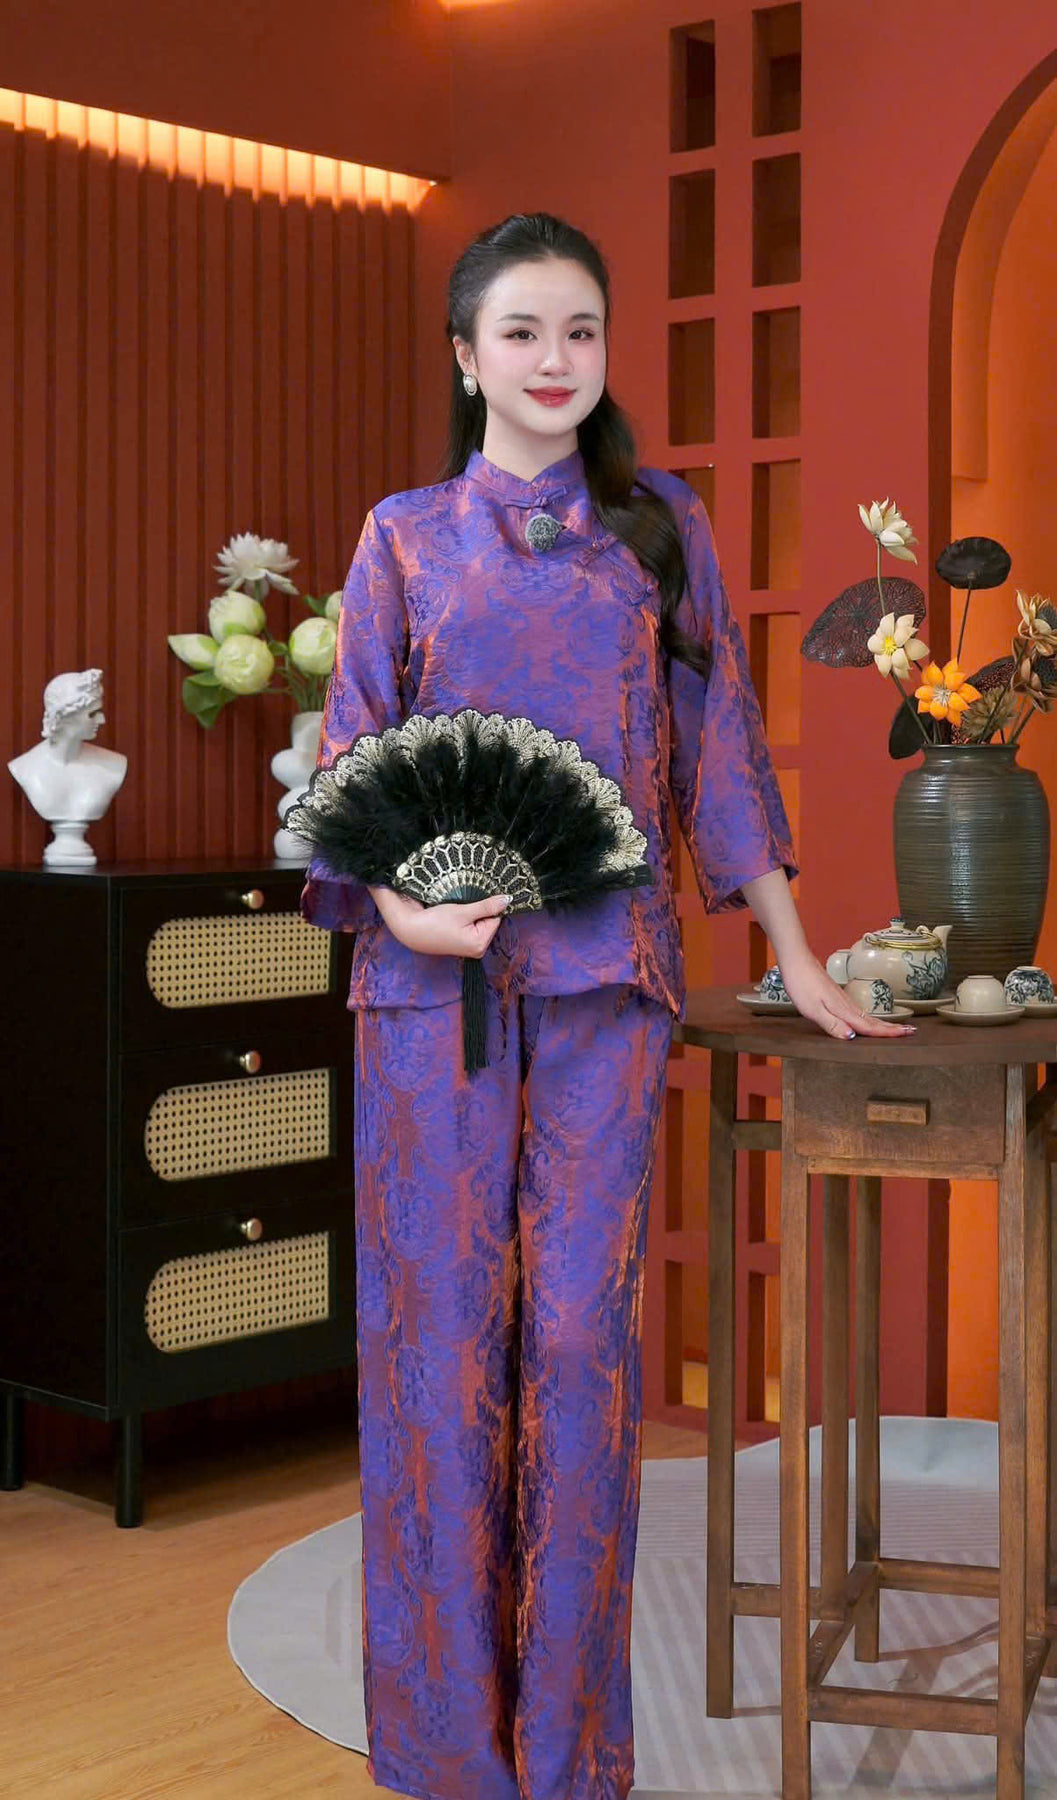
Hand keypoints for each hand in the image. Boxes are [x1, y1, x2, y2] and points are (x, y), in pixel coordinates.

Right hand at [369, 884, 510, 958]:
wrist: (410, 929)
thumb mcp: (463, 911)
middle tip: (463, 905)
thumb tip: (507, 900)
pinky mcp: (461, 942)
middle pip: (488, 920)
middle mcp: (477, 949)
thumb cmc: (434, 923)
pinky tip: (454, 915)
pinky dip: (465, 917)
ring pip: (479, 921)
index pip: (496, 917)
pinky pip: (471, 925)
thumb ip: (487, 906)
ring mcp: (469, 947)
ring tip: (457, 910)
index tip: (476, 898)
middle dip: (479, 909)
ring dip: (471, 912)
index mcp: (480, 944)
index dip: (488, 905)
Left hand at [777, 949, 915, 1040]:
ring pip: (867, 1015)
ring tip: (897, 1028)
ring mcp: (843, 999)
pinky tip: (869, 1020)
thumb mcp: (812, 1010)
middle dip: (892, 1027)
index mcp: (842, 1010)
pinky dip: (869, 1018)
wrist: (796, 960)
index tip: (906, 1034)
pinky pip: (858, 1011)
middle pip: (872, 1020)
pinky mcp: (837, 996)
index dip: (887, 1033)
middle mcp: (846, 1004)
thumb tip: (852, 1037)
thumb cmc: (801, 984)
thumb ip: (832, 1024)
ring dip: (883, 1023)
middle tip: (911, 1031)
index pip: (868, 1026)